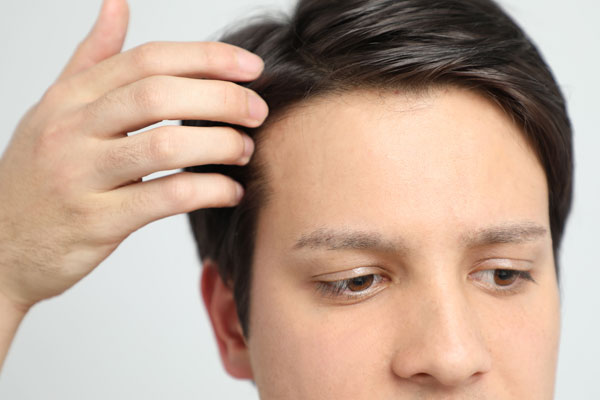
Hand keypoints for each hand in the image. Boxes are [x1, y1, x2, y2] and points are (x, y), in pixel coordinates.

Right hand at [0, 0, 267, 311]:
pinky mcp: (98, 222)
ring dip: (219, 143)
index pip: (147, 61)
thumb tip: (118, 5)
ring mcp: (82, 176)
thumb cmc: (36, 178)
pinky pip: (165, 198)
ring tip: (244, 150)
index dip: (206, 58)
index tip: (250, 67)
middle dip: (220, 98)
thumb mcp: (54, 111)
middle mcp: (72, 130)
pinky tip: (229, 191)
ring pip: (165, 144)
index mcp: (69, 99)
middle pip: (159, 94)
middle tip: (257, 111)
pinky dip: (208, 190)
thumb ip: (91, 59)